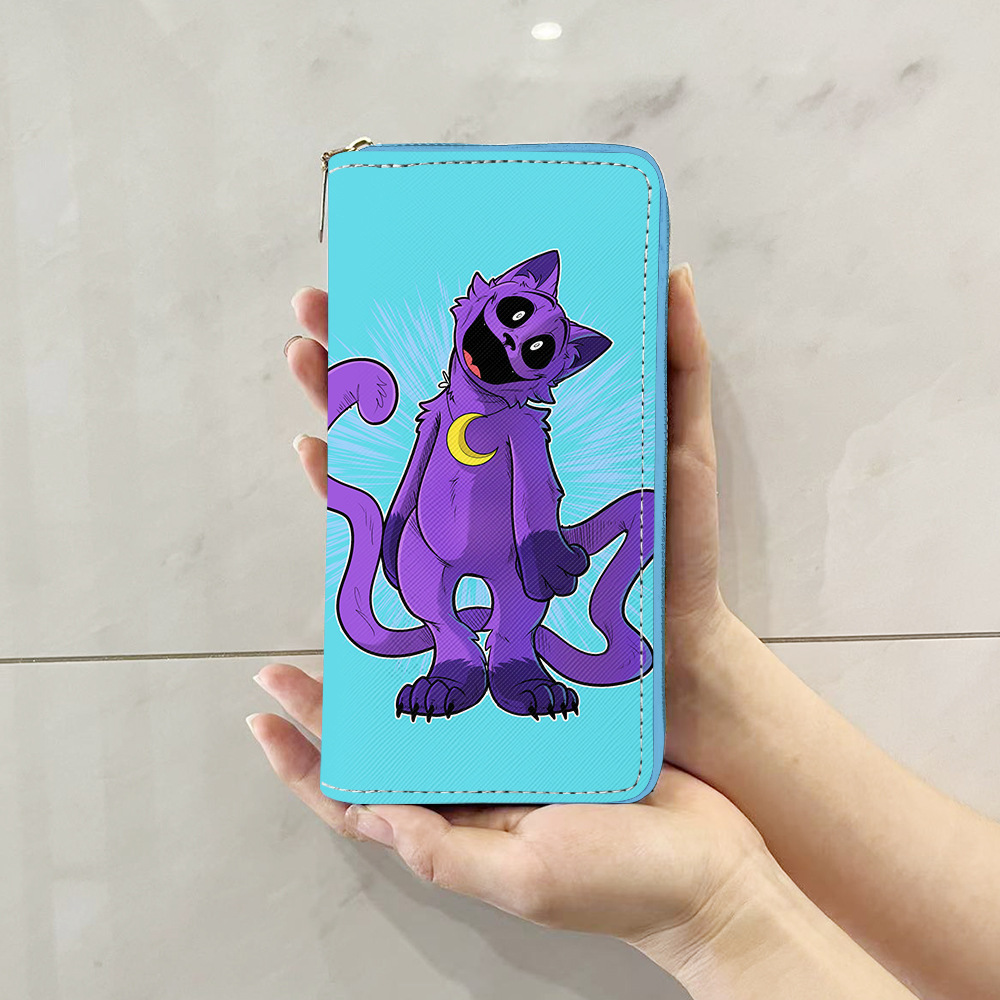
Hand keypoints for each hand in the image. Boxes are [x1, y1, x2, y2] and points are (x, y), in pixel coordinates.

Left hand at [247, 663, 767, 961]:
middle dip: (331, 708)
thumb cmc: (625, 884)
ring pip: (433, 710)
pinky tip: (454, 622)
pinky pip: (495, 691)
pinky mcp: (553, 729)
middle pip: (383, 746)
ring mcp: (513, 761)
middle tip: (288, 660)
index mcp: (456, 832)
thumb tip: (372, 817)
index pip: (356, 802)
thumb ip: (446, 854)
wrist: (714, 869)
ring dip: (391, 676)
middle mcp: (475, 794)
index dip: (303, 766)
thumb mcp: (528, 880)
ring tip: (356, 629)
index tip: (262, 718)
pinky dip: (468, 659)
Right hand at [284, 266, 740, 770]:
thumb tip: (676, 269)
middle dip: (355, 347)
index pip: (465, 364)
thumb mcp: (683, 443)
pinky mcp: (451, 570)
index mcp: (536, 432)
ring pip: (382, 447)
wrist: (670, 646)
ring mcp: (464, 515)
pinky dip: (337, 485)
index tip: (382, 269)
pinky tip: (313, 449)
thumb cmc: (676, 544)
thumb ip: (680, 365)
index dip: (424, 323)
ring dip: (333, 399)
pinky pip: (381, 523)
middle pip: (408, 397)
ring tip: (305, 355)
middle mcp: (487, 466)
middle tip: (314, 305)